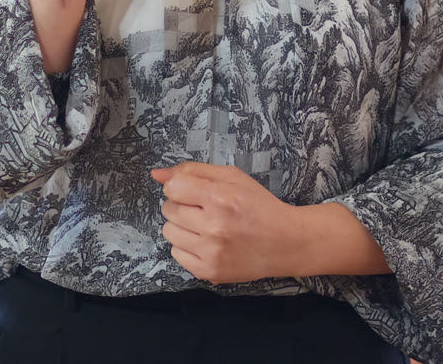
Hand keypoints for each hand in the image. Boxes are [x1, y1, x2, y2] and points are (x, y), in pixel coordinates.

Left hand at [155, 161, 302, 283]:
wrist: (285, 242)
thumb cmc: (259, 206)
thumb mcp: (233, 178)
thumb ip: (194, 171)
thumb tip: (157, 174)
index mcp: (221, 197)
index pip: (173, 188)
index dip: (181, 187)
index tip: (195, 192)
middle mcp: (213, 226)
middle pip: (169, 210)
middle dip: (182, 206)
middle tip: (204, 209)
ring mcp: (210, 252)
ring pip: (169, 233)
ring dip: (183, 227)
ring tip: (204, 226)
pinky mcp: (209, 272)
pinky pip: (176, 255)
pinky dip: (187, 247)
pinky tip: (206, 243)